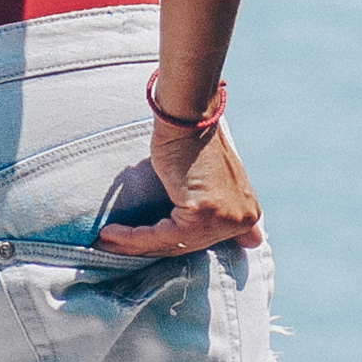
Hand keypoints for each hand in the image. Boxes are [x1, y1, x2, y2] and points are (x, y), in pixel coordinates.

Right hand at [93, 123, 263, 257]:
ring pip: (171, 242)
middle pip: (186, 245)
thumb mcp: (219, 181)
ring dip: (133, 244)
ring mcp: (223, 218)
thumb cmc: (194, 141)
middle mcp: (241, 219)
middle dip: (147, 246)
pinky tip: (110, 235)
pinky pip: (160, 235)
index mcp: (248, 213)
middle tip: (113, 244)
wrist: (188, 115)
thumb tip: (255, 243)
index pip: (202, 241)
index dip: (170, 244)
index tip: (138, 246)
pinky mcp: (201, 213)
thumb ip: (228, 211)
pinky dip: (132, 237)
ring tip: (106, 242)